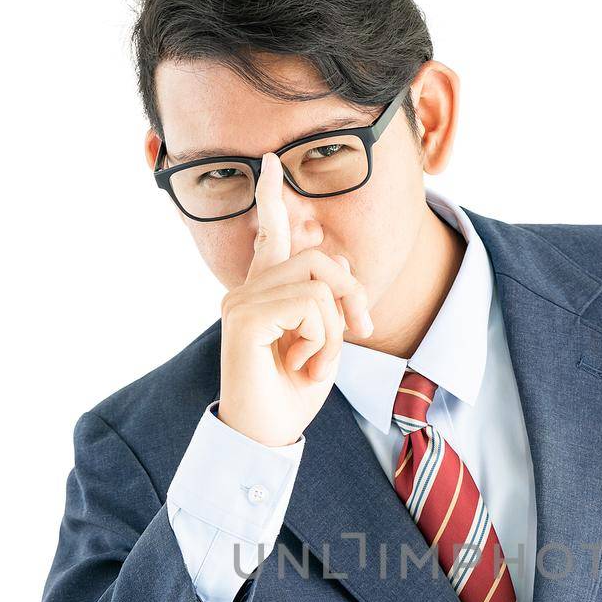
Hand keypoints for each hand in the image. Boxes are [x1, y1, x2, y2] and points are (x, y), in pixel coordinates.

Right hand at [218, 151, 373, 445]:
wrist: (263, 439)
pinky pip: (311, 306)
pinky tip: (302, 367)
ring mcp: (241, 301)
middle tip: (360, 333)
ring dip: (335, 332)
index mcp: (263, 293)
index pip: (268, 236)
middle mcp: (247, 290)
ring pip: (321, 285)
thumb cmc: (290, 397)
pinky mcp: (244, 317)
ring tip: (315, 364)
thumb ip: (327, 302)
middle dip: (354, 295)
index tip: (270, 163)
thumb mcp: (323, 343)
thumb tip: (338, 261)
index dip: (270, 199)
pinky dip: (322, 341)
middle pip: (321, 259)